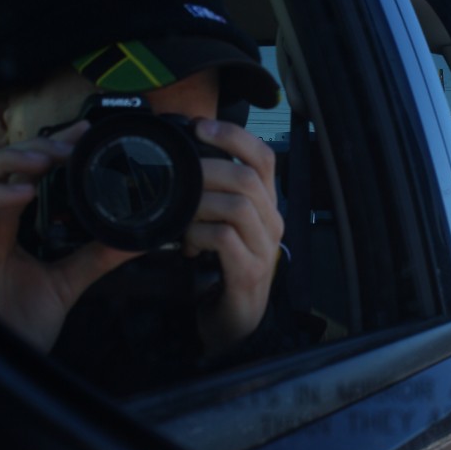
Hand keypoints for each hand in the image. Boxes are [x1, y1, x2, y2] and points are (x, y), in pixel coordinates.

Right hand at [0, 120, 140, 350]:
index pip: (22, 172)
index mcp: (5, 226)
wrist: (3, 369)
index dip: (49, 148)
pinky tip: (24, 193)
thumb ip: (95, 257)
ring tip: (46, 160)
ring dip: (8, 161)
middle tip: (71, 143)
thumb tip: (135, 240)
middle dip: (33, 147)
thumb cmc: (20, 326)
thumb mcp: (66, 283)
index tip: (83, 133)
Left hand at [184, 118, 283, 354]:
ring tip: (182, 214)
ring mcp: (264, 248)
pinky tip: (188, 245)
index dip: (233, 136)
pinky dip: (199, 235)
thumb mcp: (222, 225)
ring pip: (238, 206)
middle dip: (208, 168)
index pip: (263, 157)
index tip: (199, 126)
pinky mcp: (249, 273)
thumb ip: (213, 196)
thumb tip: (182, 163)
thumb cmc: (225, 270)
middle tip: (179, 174)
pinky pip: (224, 239)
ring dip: (200, 205)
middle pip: (249, 178)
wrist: (235, 323)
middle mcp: (272, 223)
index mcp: (266, 206)